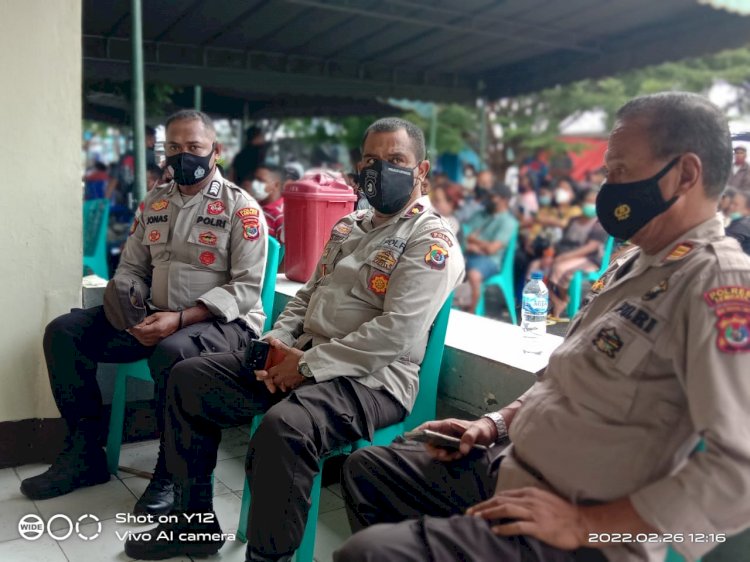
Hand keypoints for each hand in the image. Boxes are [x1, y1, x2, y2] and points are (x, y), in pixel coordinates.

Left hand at [129, 312, 179, 345]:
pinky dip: (143, 340)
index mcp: (156, 328)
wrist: (178, 322)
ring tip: (136, 332)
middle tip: (131, 328)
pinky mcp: (159, 341)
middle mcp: (157, 336)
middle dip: (135, 333)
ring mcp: (158, 340)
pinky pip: (148, 343)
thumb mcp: (156, 315)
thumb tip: (137, 324)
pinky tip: (142, 335)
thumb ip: (145, 321)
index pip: (141, 331)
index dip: (134, 329)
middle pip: (141, 337)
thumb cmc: (169, 317)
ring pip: (143, 342)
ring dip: (138, 337)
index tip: (130, 326)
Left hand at [255, 338, 305, 393]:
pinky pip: (291, 386)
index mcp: (280, 369)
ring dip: (281, 384)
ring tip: (282, 384)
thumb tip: (273, 341)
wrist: (310, 366)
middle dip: (273, 381)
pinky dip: (290, 385)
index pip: (268, 373)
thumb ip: (281, 347)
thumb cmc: (300, 358)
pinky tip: (291, 383)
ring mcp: (290, 380)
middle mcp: (283, 376)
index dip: (263, 375)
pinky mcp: (296, 382)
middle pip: (275, 381)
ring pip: (282, 385)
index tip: (258, 378)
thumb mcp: (290, 351)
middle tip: (272, 380)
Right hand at [414, 417, 495, 461]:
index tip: (414, 438)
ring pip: (437, 449)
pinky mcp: (452, 448)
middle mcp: (444, 432)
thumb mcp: (477, 431)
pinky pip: (445, 454)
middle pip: (430, 441)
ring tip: (455, 456)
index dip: (419, 431)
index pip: (428, 426)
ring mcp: (448, 440)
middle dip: (434, 450)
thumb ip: (469, 437)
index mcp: (447, 425)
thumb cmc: (482, 429)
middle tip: (444, 455)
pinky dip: (449, 457)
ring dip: (443, 455)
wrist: (489, 433)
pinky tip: (459, 456)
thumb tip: (462, 449)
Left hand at [466, 488, 587, 550]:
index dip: (488, 501)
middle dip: (483, 507)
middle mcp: (530, 500)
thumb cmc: (563, 513)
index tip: (477, 508)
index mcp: (530, 493)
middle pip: (500, 501)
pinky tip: (495, 531)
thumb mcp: (543, 500)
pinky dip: (504, 527)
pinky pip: (518, 526)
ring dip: (489, 514)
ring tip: (477, 519)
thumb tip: (511, 504)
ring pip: (505, 509)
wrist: (581, 522)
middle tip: (469, 513)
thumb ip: (528, 500)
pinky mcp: (539, 526)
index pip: (503, 495)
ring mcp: (534, 512)